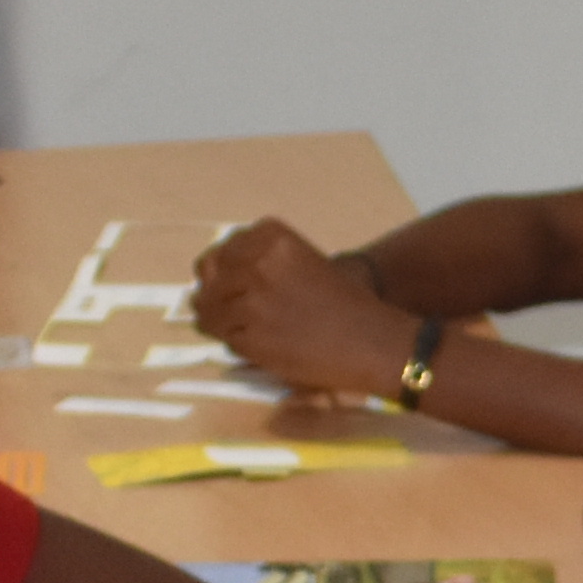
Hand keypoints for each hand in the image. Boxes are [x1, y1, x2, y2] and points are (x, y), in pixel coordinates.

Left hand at [189, 221, 432, 399]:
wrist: (373, 341)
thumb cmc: (346, 303)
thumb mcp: (304, 261)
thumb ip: (261, 260)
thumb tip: (210, 275)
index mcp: (273, 238)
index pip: (222, 250)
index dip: (220, 269)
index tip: (227, 282)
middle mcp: (259, 264)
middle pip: (209, 278)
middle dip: (212, 294)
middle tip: (224, 308)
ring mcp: (253, 302)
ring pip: (209, 311)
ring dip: (218, 321)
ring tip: (238, 328)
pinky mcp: (253, 338)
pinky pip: (225, 339)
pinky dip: (235, 344)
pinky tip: (255, 344)